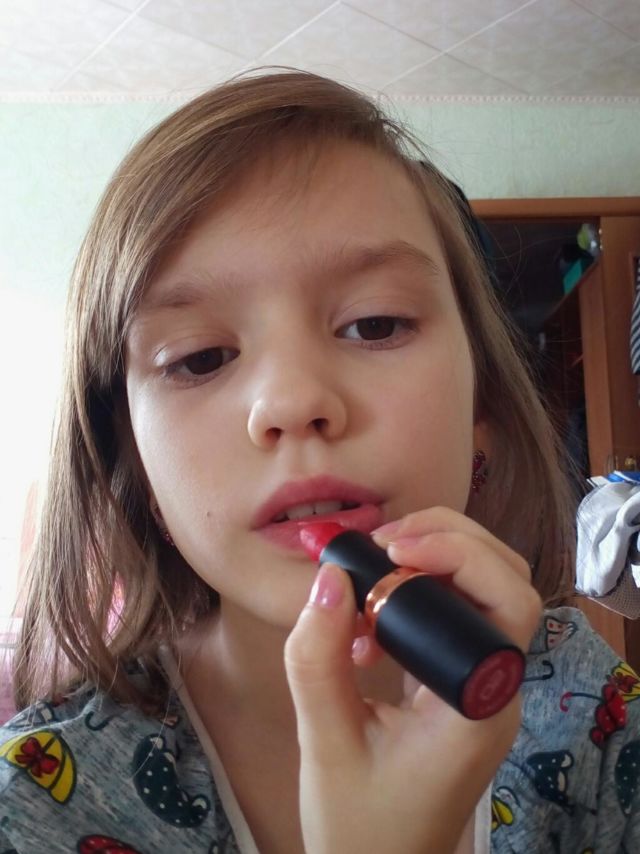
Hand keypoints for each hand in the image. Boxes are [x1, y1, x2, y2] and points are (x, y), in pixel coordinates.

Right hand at [284, 506, 541, 853]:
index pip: (506, 604)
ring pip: (486, 589)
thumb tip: (327, 578)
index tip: (389, 553)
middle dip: (449, 540)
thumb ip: (317, 662)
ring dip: (436, 556)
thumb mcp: (324, 745)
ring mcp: (482, 684)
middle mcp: (494, 688)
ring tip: (375, 559)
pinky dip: (419, 587)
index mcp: (479, 708)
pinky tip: (371, 607)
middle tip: (381, 541)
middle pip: (507, 580)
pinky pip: (457, 613)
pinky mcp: (460, 683)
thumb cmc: (360, 827)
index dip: (458, 558)